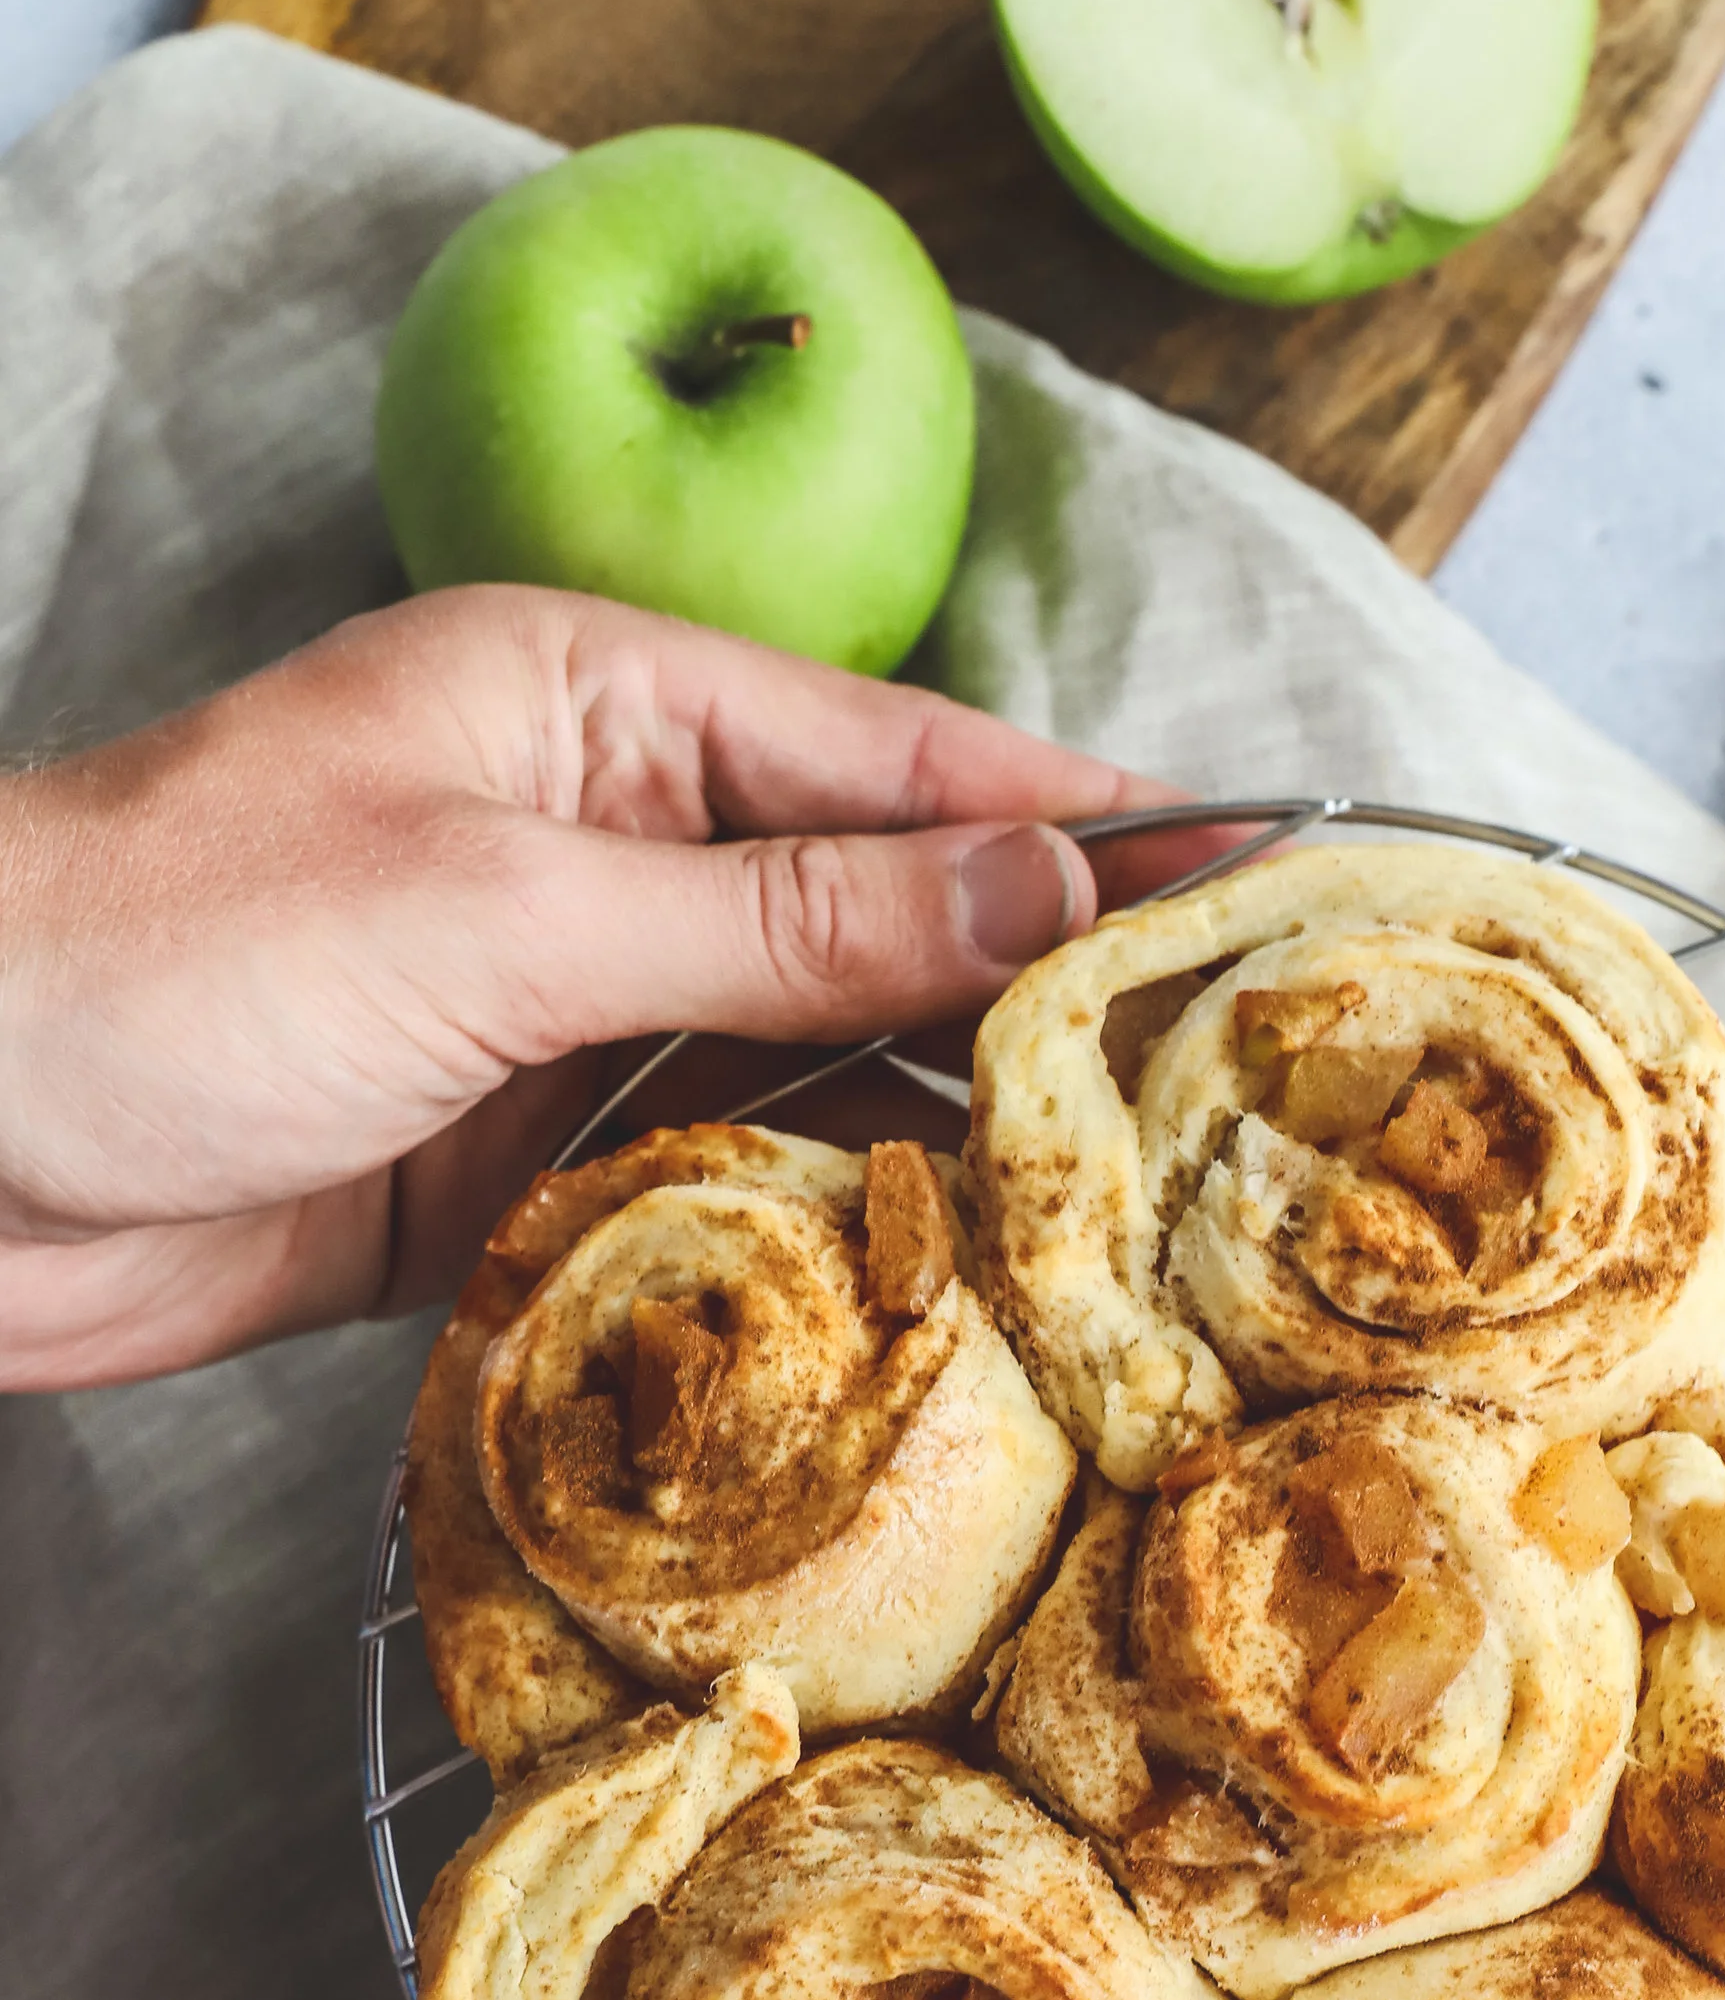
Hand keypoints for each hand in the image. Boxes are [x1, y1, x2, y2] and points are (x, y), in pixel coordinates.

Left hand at [0, 586, 1145, 1390]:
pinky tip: (949, 1294)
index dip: (1098, 833)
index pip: (911, 768)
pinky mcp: (521, 1172)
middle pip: (887, 922)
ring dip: (951, 1138)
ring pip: (816, 1070)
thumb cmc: (169, 955)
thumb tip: (1043, 891)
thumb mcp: (507, 908)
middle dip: (1053, 1001)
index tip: (1281, 880)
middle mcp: (607, 850)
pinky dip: (823, 1236)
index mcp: (603, 706)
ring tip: (1144, 1222)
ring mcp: (568, 1017)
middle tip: (1249, 1096)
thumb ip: (784, 915)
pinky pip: (719, 1194)